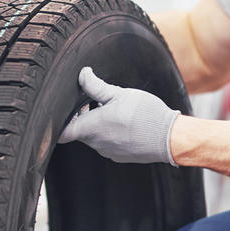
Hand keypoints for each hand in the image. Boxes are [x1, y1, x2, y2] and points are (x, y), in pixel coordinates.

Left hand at [59, 67, 179, 165]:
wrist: (170, 138)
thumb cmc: (145, 115)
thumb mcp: (119, 94)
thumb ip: (96, 86)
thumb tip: (82, 74)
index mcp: (91, 128)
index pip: (61, 132)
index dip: (59, 121)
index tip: (67, 109)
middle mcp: (96, 143)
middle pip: (78, 132)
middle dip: (81, 118)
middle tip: (90, 103)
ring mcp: (107, 152)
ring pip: (93, 138)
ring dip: (95, 125)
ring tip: (109, 110)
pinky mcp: (118, 156)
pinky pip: (106, 144)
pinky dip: (108, 134)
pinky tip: (122, 123)